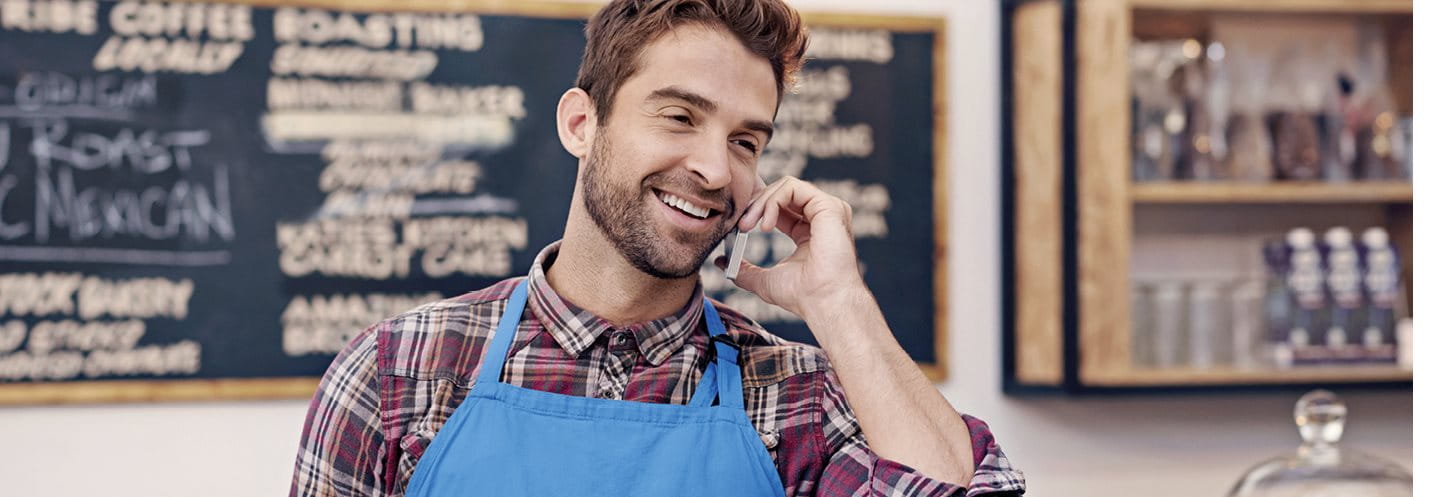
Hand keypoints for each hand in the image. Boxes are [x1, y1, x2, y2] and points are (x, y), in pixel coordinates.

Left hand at [719, 176, 865, 319]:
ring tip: (749, 226)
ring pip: (785, 186)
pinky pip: (793, 188)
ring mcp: (827, 210)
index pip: (780, 206)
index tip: (739, 226)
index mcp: (808, 231)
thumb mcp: (764, 280)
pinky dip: (773, 202)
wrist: (823, 302)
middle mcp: (820, 217)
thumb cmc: (803, 296)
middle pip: (781, 192)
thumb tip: (721, 262)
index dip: (756, 209)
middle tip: (741, 226)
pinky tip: (766, 225)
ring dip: (761, 203)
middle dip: (755, 205)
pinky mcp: (829, 206)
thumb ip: (744, 270)